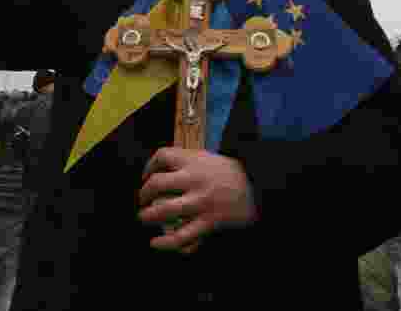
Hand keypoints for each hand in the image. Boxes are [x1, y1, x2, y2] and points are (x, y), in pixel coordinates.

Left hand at [137, 148, 258, 254]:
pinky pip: (182, 236)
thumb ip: (184, 161)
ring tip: (144, 218)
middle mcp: (195, 180)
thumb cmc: (229, 173)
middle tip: (142, 200)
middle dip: (143, 194)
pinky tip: (156, 243)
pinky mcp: (209, 221)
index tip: (147, 176)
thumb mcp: (206, 157)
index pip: (162, 155)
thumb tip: (157, 171)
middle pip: (156, 184)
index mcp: (194, 161)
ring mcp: (201, 202)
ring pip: (164, 211)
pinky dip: (166, 243)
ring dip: (148, 217)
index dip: (149, 166)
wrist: (258, 187)